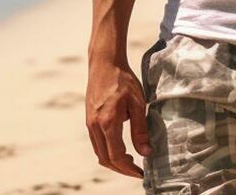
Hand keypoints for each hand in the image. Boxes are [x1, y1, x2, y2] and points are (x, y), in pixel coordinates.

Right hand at [85, 57, 150, 177]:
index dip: (128, 168)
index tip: (140, 172)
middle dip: (121, 168)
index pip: (116, 155)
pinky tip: (120, 148)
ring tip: (130, 161)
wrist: (104, 63)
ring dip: (113, 161)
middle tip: (137, 170)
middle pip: (105, 159)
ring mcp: (89, 123)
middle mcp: (95, 126)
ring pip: (99, 153)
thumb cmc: (123, 80)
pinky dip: (107, 151)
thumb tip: (146, 152)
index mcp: (107, 122)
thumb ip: (140, 130)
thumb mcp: (137, 103)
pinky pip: (96, 143)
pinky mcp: (89, 119)